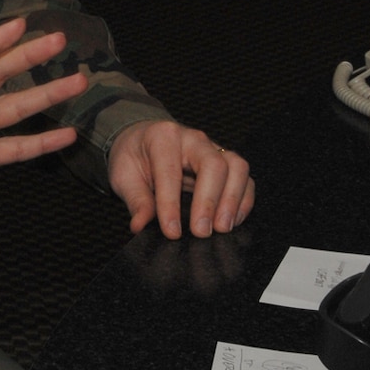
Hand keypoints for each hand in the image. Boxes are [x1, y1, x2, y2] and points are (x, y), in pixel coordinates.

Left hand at [107, 119, 254, 238]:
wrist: (143, 140)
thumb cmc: (134, 157)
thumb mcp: (124, 175)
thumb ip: (136, 200)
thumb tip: (140, 225)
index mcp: (163, 137)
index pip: (170, 172)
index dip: (171, 204)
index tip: (172, 232)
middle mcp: (194, 139)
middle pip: (213, 165)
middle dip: (209, 202)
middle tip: (202, 232)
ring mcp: (214, 148)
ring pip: (236, 167)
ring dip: (233, 200)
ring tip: (222, 228)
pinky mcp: (227, 162)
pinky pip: (245, 178)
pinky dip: (243, 201)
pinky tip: (234, 221)